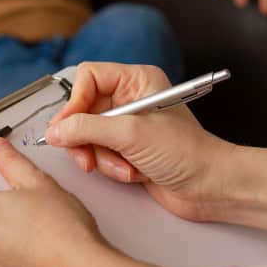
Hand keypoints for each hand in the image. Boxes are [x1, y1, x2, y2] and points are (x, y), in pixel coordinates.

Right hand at [46, 62, 235, 223]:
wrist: (212, 188)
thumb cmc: (187, 153)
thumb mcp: (131, 135)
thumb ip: (87, 129)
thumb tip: (55, 130)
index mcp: (136, 80)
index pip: (88, 78)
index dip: (74, 102)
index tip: (67, 127)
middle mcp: (130, 98)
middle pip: (82, 109)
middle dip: (85, 139)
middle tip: (85, 158)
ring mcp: (127, 125)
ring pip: (87, 135)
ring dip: (102, 157)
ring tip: (124, 168)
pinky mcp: (126, 149)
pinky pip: (99, 154)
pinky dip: (110, 168)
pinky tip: (132, 174)